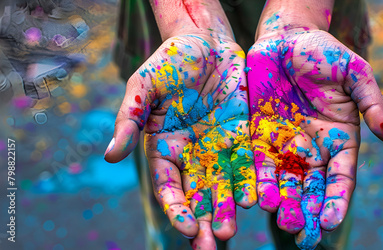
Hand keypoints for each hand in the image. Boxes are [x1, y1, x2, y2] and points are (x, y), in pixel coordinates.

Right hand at [105, 34, 255, 247]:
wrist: (207, 41)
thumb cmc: (170, 60)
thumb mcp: (145, 85)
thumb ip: (129, 119)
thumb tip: (109, 156)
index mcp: (165, 148)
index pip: (170, 187)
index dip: (177, 208)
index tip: (187, 229)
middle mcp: (194, 154)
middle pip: (198, 194)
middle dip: (204, 220)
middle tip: (212, 245)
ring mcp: (221, 147)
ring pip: (225, 185)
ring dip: (228, 209)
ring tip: (231, 229)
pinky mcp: (244, 137)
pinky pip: (250, 164)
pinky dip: (254, 182)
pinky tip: (259, 200)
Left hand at [248, 29, 382, 248]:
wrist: (286, 38)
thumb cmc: (325, 53)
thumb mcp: (354, 74)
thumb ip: (372, 104)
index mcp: (341, 139)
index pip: (340, 178)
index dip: (336, 201)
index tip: (329, 223)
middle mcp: (314, 148)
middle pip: (313, 188)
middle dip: (309, 213)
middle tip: (304, 237)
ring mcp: (286, 145)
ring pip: (286, 182)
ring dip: (284, 203)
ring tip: (282, 220)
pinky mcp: (261, 136)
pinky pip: (260, 164)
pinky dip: (260, 182)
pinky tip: (258, 199)